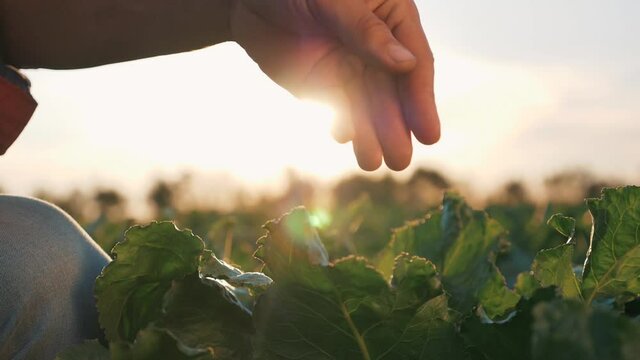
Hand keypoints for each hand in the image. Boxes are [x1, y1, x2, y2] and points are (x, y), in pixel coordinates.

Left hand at [230, 0, 438, 170]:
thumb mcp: (334, 0)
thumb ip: (366, 30)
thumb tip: (407, 63)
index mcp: (392, 19)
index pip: (415, 64)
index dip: (421, 100)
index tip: (428, 135)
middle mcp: (377, 49)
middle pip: (393, 94)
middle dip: (397, 129)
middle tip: (400, 162)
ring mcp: (351, 69)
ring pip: (367, 109)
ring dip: (371, 137)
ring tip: (371, 163)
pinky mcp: (324, 87)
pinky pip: (339, 112)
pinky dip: (343, 126)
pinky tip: (344, 138)